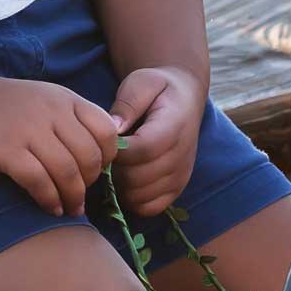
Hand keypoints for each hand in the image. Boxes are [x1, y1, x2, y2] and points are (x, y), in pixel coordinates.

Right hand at [0, 73, 119, 216]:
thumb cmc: (6, 107)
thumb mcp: (46, 100)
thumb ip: (74, 120)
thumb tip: (102, 158)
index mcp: (66, 99)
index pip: (106, 130)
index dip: (108, 158)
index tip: (95, 172)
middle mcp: (51, 111)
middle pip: (89, 156)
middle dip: (90, 183)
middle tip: (79, 195)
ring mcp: (28, 129)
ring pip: (67, 171)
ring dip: (72, 197)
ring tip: (68, 209)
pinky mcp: (5, 149)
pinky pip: (38, 180)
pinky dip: (48, 198)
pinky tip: (49, 207)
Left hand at [110, 65, 206, 216]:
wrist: (183, 99)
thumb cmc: (157, 89)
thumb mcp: (141, 82)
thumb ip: (127, 102)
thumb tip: (113, 127)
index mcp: (174, 126)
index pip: (142, 150)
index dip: (117, 150)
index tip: (106, 139)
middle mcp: (182, 156)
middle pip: (137, 178)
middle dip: (114, 168)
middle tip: (107, 152)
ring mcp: (181, 177)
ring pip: (140, 196)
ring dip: (120, 185)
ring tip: (117, 163)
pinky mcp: (176, 190)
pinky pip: (149, 208)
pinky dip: (133, 199)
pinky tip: (127, 179)